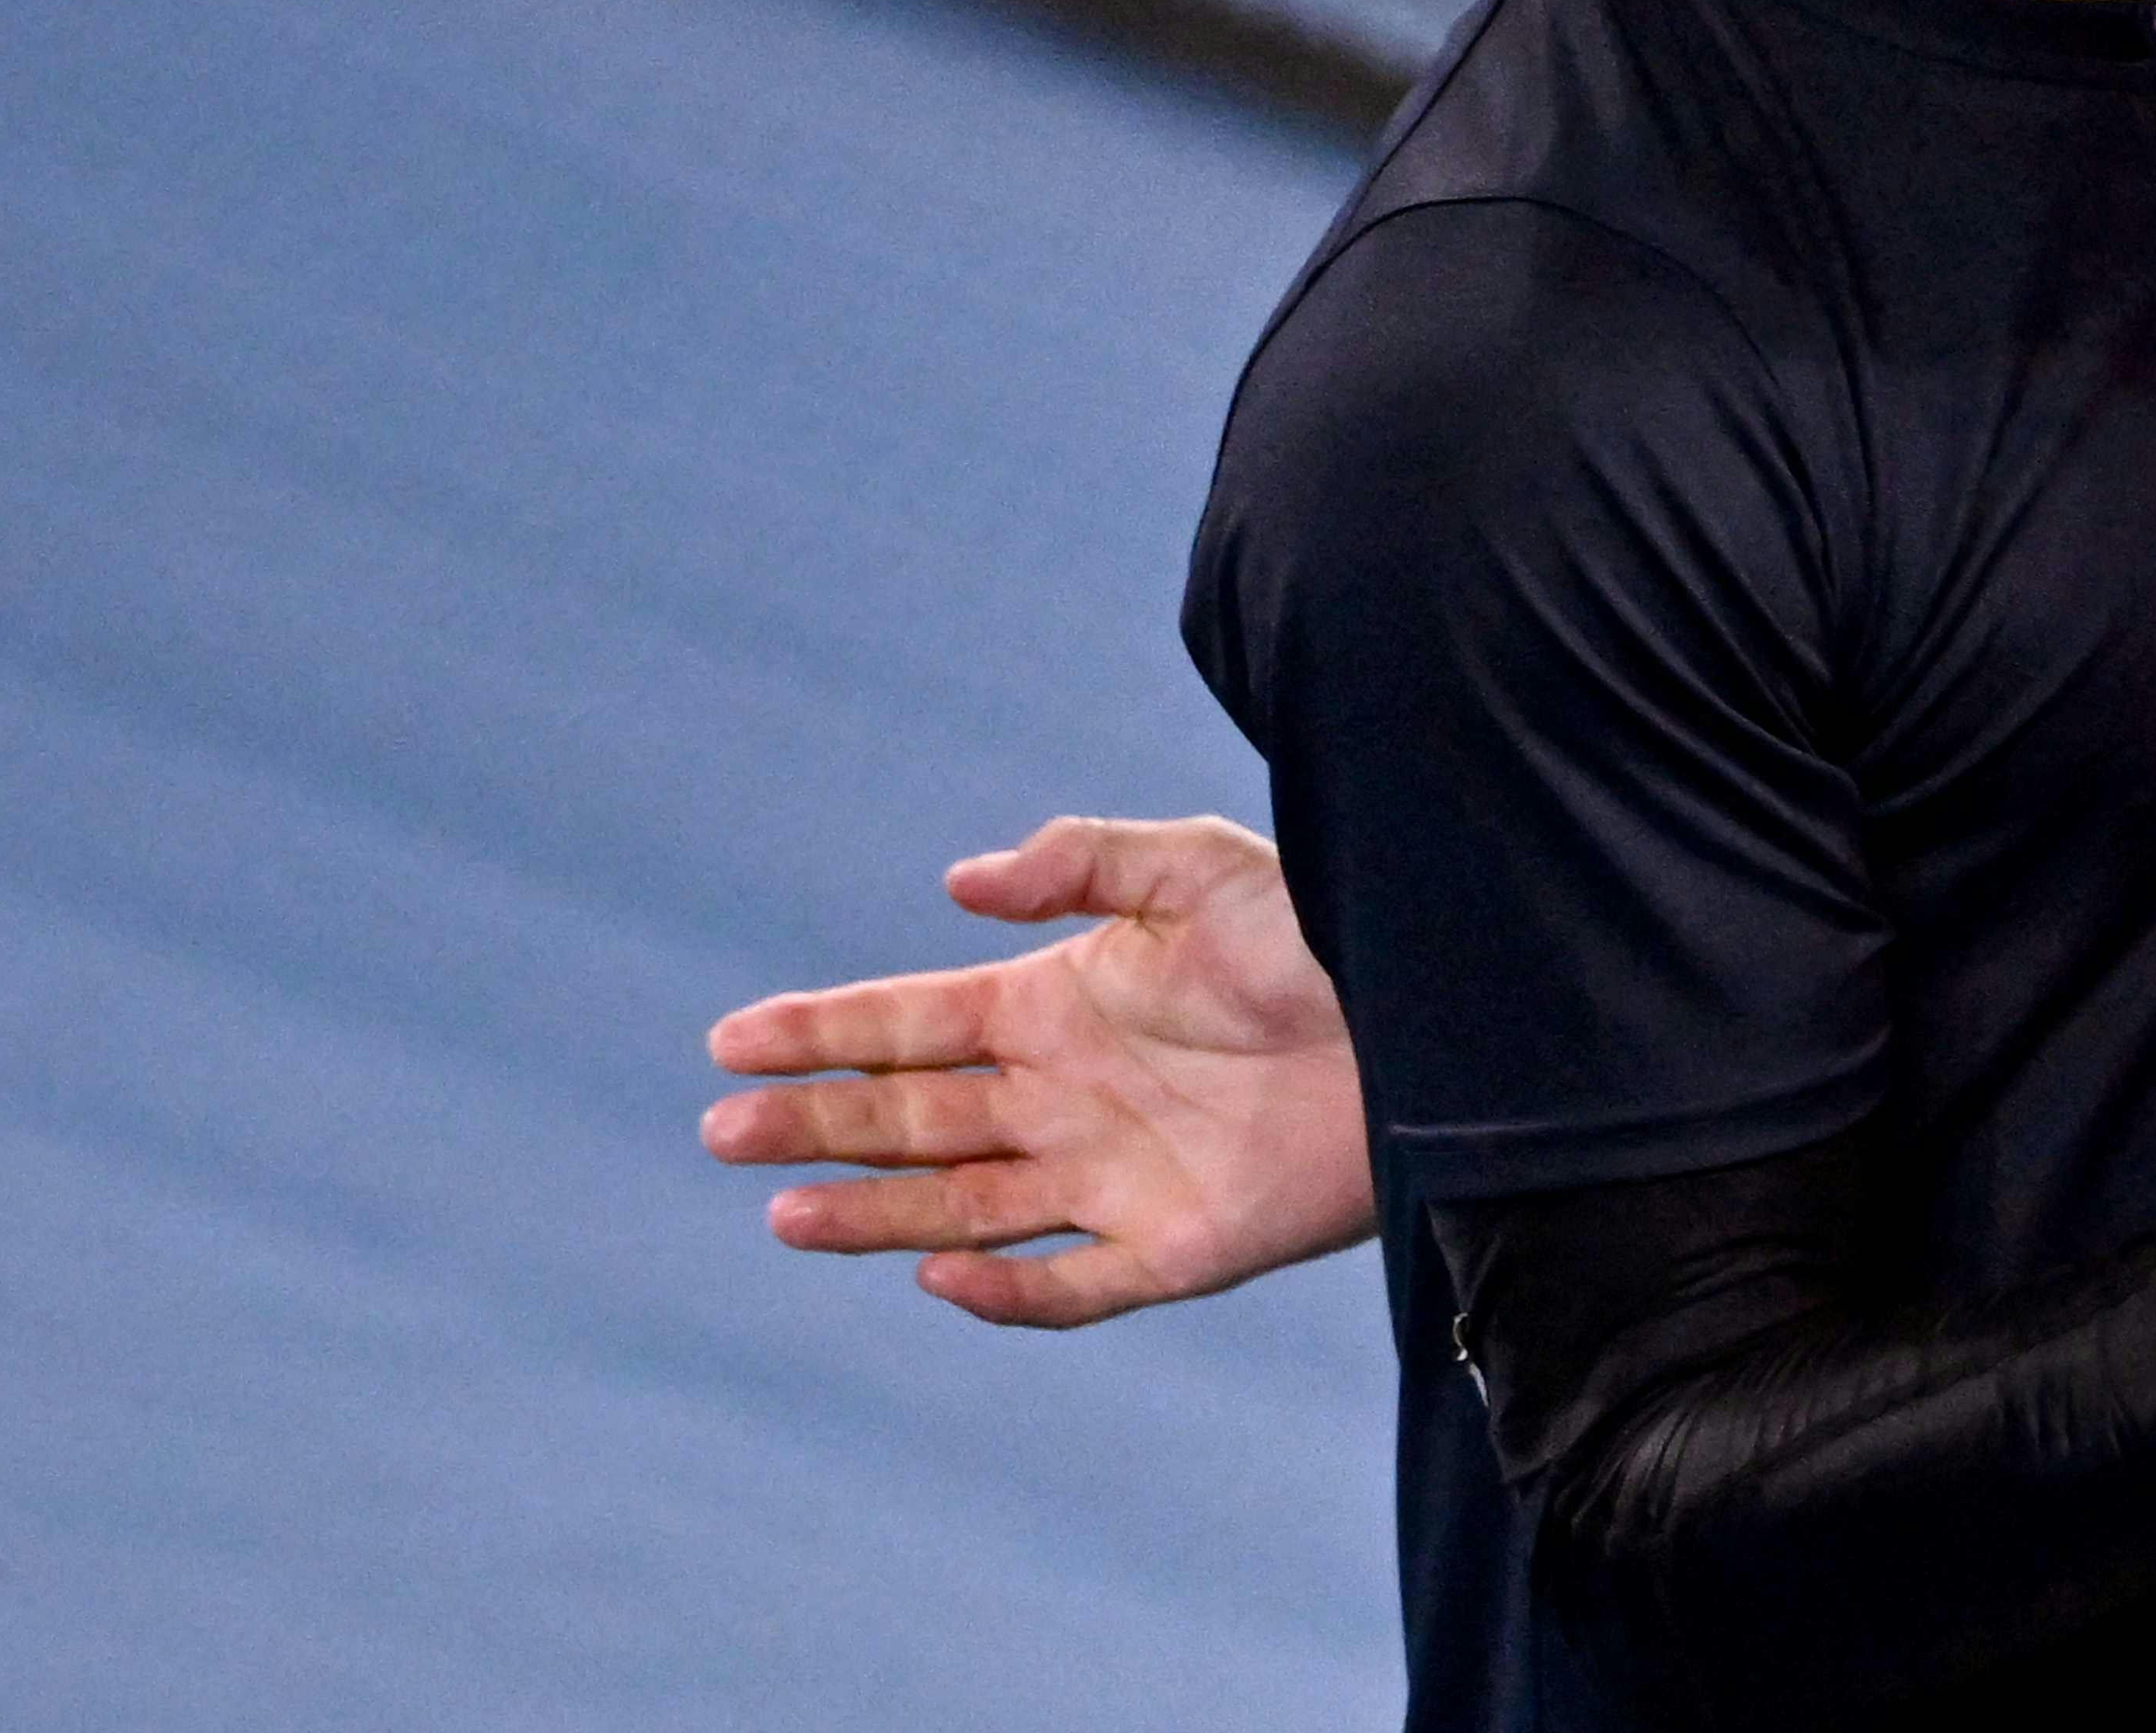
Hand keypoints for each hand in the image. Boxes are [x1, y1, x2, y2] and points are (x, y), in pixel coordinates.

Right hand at [702, 815, 1376, 1327]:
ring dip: (875, 1213)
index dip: (822, 1032)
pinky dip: (1008, 1292)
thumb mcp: (1200, 866)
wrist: (1433, 1021)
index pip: (910, 1024)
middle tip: (722, 1129)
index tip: (731, 1041)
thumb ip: (1082, 863)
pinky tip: (939, 1275)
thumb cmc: (1322, 931)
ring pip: (964, 1208)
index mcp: (1058, 1006)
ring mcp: (1115, 1177)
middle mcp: (1068, 1097)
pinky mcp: (1178, 1247)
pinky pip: (1075, 1283)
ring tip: (783, 1213)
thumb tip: (959, 884)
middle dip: (817, 1124)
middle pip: (914, 1119)